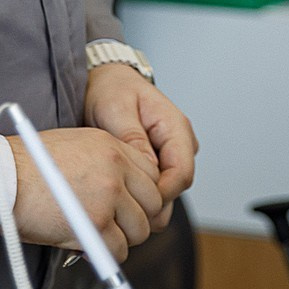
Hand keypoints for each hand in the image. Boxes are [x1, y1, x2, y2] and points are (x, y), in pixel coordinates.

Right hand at [7, 128, 164, 262]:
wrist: (0, 177)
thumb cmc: (26, 166)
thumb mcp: (73, 147)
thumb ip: (104, 166)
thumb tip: (123, 197)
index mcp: (111, 145)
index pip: (153, 176)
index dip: (143, 197)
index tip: (131, 208)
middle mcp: (115, 167)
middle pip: (154, 204)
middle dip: (137, 220)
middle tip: (116, 227)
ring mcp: (107, 195)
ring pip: (140, 229)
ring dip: (122, 239)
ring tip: (97, 238)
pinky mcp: (95, 223)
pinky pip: (118, 250)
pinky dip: (105, 256)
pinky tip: (86, 248)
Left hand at [83, 63, 197, 225]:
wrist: (106, 82)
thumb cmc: (112, 90)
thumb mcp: (116, 109)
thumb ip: (133, 139)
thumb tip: (150, 168)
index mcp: (176, 126)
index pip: (182, 174)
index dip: (161, 194)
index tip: (134, 202)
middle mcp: (180, 142)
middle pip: (176, 187)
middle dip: (150, 201)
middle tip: (119, 206)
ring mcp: (172, 153)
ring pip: (167, 190)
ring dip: (144, 198)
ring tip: (115, 195)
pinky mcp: (161, 161)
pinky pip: (156, 186)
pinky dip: (140, 193)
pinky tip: (119, 189)